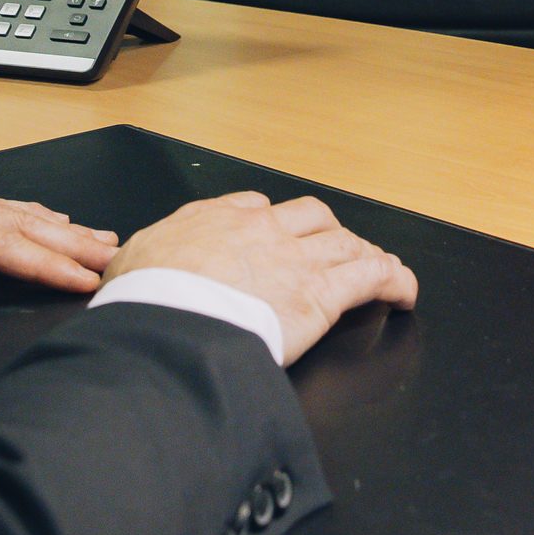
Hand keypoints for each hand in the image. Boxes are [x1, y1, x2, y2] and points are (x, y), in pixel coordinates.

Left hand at [0, 152, 118, 315]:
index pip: (0, 247)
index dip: (47, 265)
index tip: (86, 280)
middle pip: (19, 226)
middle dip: (71, 244)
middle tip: (117, 257)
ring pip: (11, 215)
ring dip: (58, 228)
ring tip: (98, 239)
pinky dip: (27, 214)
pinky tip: (40, 216)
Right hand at [104, 193, 417, 365]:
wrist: (166, 325)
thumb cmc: (143, 304)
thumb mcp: (129, 270)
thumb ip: (143, 265)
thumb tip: (132, 276)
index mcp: (212, 221)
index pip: (255, 209)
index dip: (273, 224)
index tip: (277, 236)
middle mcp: (259, 230)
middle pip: (309, 216)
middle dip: (325, 231)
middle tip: (334, 249)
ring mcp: (294, 258)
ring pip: (345, 242)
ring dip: (363, 254)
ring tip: (377, 268)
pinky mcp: (321, 292)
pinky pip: (372, 276)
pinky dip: (394, 281)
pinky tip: (404, 293)